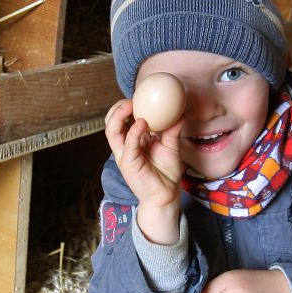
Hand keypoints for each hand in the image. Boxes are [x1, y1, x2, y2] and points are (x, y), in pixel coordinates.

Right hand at [105, 99, 184, 243]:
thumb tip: (181, 113)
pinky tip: (142, 123)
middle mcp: (125, 147)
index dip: (124, 108)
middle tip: (130, 99)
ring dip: (118, 116)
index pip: (120, 121)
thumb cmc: (166, 173)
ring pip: (112, 132)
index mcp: (132, 141)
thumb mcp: (171, 147)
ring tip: (129, 105)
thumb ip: (173, 130)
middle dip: (116, 109)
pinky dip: (133, 132)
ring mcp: (124, 155)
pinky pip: (128, 145)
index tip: (138, 96)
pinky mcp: (128, 164)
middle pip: (110, 124)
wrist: (166, 195)